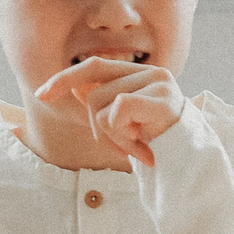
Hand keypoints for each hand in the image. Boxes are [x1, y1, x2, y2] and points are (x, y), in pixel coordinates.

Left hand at [31, 58, 186, 166]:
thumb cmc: (159, 146)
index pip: (95, 66)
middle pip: (94, 95)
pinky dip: (122, 136)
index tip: (41, 95)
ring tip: (137, 148)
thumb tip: (74, 89)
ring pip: (102, 107)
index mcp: (142, 74)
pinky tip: (142, 147)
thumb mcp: (125, 125)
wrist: (191, 167)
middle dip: (99, 129)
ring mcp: (159, 84)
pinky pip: (118, 112)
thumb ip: (104, 104)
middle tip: (123, 148)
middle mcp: (152, 72)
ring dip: (113, 138)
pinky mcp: (163, 100)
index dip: (65, 78)